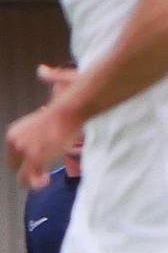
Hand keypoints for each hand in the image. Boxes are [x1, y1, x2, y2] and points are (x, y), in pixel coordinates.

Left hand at [7, 67, 82, 188]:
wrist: (70, 111)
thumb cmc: (66, 106)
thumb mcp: (50, 99)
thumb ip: (46, 85)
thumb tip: (42, 69)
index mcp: (14, 132)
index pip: (13, 155)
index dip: (26, 161)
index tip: (42, 162)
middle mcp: (14, 141)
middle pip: (15, 166)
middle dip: (29, 171)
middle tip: (44, 171)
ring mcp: (23, 151)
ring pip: (21, 176)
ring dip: (33, 180)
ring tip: (45, 177)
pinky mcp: (34, 159)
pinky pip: (29, 180)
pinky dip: (36, 183)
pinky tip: (47, 178)